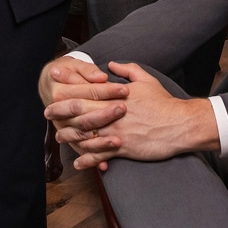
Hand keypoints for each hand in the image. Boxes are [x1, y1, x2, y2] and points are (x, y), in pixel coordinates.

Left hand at [48, 61, 219, 170]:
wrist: (180, 124)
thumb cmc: (163, 102)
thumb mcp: (146, 79)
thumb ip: (126, 70)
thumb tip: (111, 64)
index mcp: (116, 95)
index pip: (87, 88)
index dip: (69, 83)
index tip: (55, 80)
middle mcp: (112, 113)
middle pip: (80, 110)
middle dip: (61, 111)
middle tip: (46, 112)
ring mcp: (116, 132)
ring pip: (86, 134)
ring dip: (70, 136)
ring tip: (58, 137)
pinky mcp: (123, 148)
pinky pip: (101, 155)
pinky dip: (88, 160)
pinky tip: (77, 163)